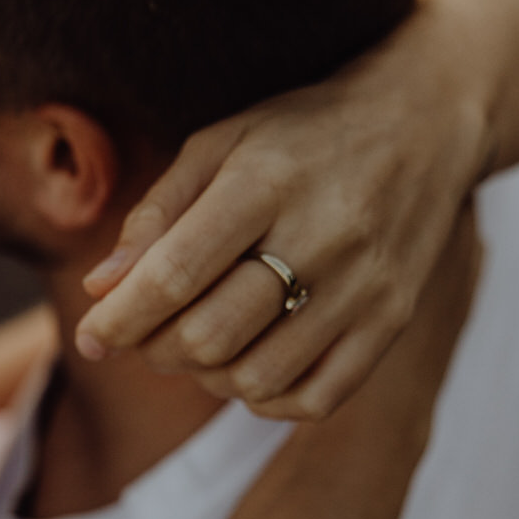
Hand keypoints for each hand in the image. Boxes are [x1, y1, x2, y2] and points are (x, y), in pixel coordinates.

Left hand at [75, 0, 518, 420]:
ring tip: (199, 343)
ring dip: (206, 376)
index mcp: (266, 182)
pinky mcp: (393, 320)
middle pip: (209, 336)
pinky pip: (315, 399)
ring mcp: (364, 285)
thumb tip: (99, 288)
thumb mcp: (221, 145)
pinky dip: (265, 399)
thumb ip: (157, 214)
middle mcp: (322, 234)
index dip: (119, 319)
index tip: (90, 336)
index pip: (173, 277)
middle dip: (155, 348)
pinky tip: (250, 365)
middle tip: (146, 332)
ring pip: (255, 377)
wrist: (428, 119)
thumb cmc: (302, 134)